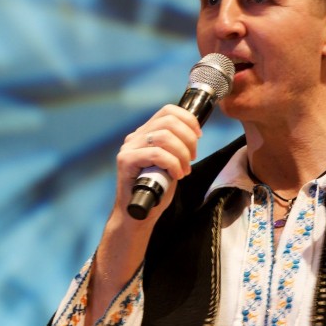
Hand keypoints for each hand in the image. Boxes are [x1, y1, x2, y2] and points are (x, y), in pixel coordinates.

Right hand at [113, 104, 201, 222]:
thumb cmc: (156, 190)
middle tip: (193, 158)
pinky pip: (156, 154)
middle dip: (188, 139)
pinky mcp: (126, 161)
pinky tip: (176, 175)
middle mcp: (136, 136)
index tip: (199, 136)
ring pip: (164, 137)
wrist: (138, 215)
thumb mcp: (171, 162)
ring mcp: (129, 148)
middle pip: (169, 121)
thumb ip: (176, 145)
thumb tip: (194, 133)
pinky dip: (173, 164)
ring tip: (185, 170)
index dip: (188, 119)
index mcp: (146, 132)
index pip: (168, 110)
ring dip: (182, 154)